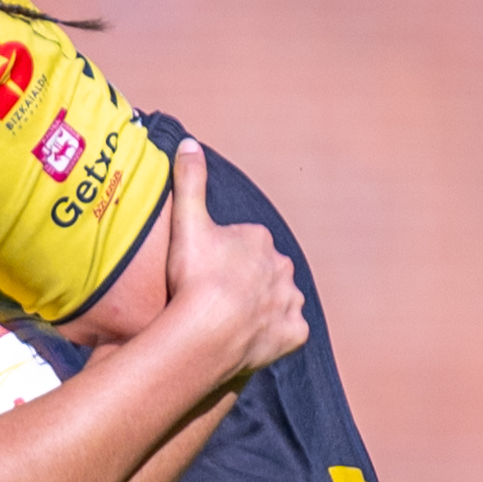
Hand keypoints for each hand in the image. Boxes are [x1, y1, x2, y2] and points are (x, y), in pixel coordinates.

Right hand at [157, 138, 305, 378]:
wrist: (207, 331)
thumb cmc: (195, 277)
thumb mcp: (188, 223)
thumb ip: (190, 181)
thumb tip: (189, 141)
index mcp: (260, 239)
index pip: (244, 245)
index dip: (222, 259)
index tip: (203, 273)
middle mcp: (283, 267)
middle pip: (264, 273)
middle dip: (246, 283)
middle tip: (215, 299)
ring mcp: (290, 302)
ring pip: (279, 302)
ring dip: (263, 309)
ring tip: (233, 323)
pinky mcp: (294, 334)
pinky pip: (288, 333)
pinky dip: (274, 336)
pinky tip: (252, 340)